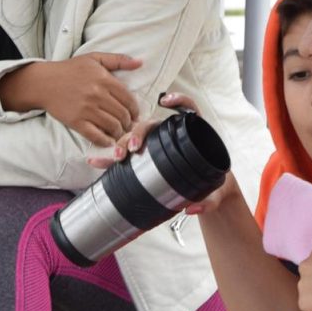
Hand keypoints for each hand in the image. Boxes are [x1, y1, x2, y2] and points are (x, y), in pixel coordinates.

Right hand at [0, 53, 142, 144]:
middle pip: (122, 115)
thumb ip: (118, 59)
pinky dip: (105, 141)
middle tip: (128, 126)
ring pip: (112, 126)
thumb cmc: (69, 70)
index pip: (129, 99)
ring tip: (119, 132)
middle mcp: (97, 95)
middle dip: (129, 123)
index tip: (134, 115)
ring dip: (119, 132)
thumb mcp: (94, 58)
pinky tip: (108, 141)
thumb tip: (140, 62)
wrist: (44, 82)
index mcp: (104, 80)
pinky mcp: (76, 121)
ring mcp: (86, 109)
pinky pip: (96, 135)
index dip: (135, 110)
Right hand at [87, 92, 237, 214]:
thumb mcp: (215, 194)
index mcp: (194, 135)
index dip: (179, 101)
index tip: (166, 102)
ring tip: (116, 156)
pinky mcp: (145, 160)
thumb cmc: (214, 187)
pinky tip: (96, 161)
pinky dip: (110, 159)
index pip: (189, 109)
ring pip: (135, 138)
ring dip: (123, 143)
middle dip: (139, 132)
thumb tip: (192, 209)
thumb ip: (209, 202)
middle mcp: (172, 136)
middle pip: (152, 124)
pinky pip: (126, 156)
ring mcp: (156, 147)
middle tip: (133, 147)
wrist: (207, 195)